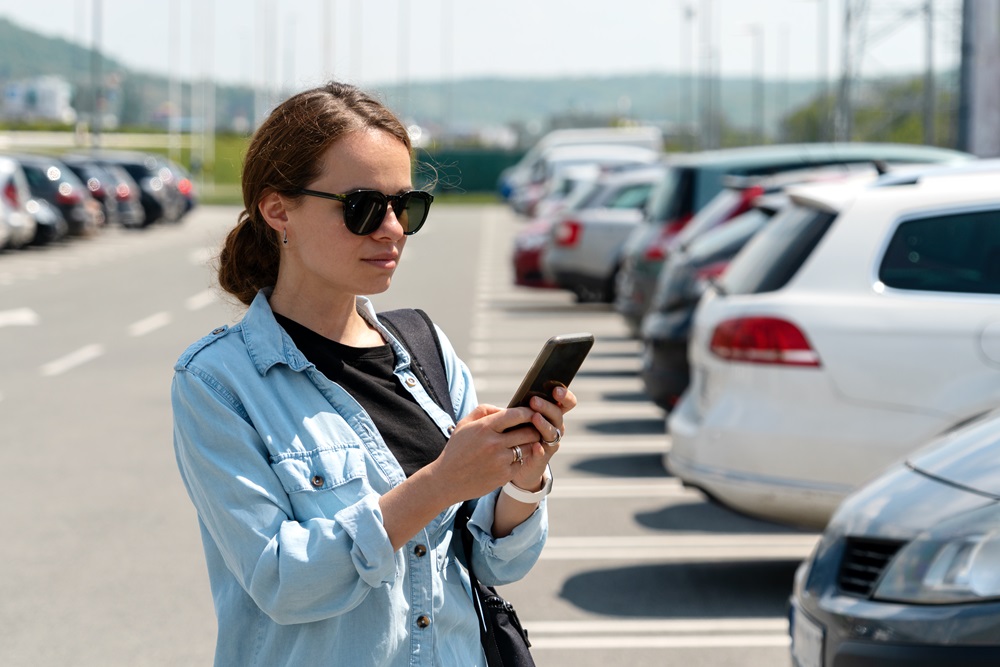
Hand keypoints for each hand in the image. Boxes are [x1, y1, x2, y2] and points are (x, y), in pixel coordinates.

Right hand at [428, 403, 545, 502]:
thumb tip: (506, 408)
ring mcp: (500, 461)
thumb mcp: (464, 424)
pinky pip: (521, 463)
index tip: (533, 412)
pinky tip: (513, 457)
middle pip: (528, 432)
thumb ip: (484, 410)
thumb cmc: (457, 449)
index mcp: (484, 427)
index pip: (515, 414)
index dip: (528, 412)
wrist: (447, 480)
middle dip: (534, 428)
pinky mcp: (504, 475)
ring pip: (529, 448)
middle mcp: (494, 443)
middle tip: (535, 427)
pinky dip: (520, 459)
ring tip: (527, 441)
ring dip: (530, 444)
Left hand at [508, 386, 576, 490]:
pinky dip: (540, 449)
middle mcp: (555, 428)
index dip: (565, 396)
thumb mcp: (520, 415)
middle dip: (547, 407)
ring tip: (534, 417)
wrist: (515, 460)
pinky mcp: (541, 459)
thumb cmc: (517, 431)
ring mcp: (550, 443)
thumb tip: (523, 393)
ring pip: (552, 433)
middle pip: (558, 415)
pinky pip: (543, 454)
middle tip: (534, 400)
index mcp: (552, 414)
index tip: (556, 390)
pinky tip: (536, 445)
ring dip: (544, 424)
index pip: (567, 403)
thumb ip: (524, 405)